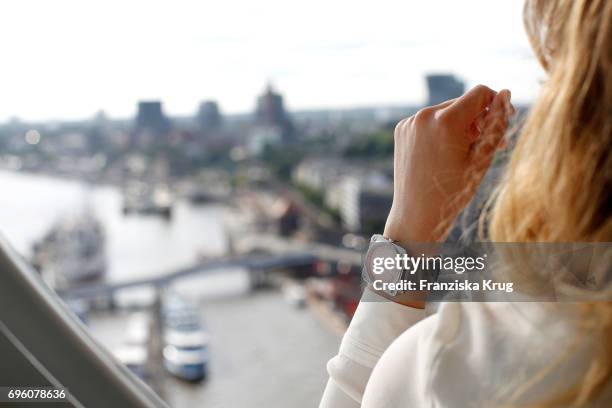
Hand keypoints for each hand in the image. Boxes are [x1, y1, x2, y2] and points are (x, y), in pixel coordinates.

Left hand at [384, 85, 513, 245]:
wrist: (416, 214)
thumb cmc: (454, 189)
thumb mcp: (483, 157)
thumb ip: (496, 124)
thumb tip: (505, 93)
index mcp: (446, 120)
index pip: (480, 93)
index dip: (496, 104)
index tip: (504, 122)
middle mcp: (424, 116)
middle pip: (463, 103)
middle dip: (479, 119)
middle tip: (492, 145)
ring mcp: (410, 122)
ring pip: (446, 112)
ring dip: (461, 126)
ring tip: (469, 151)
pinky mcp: (401, 130)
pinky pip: (429, 121)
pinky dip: (440, 131)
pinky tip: (445, 153)